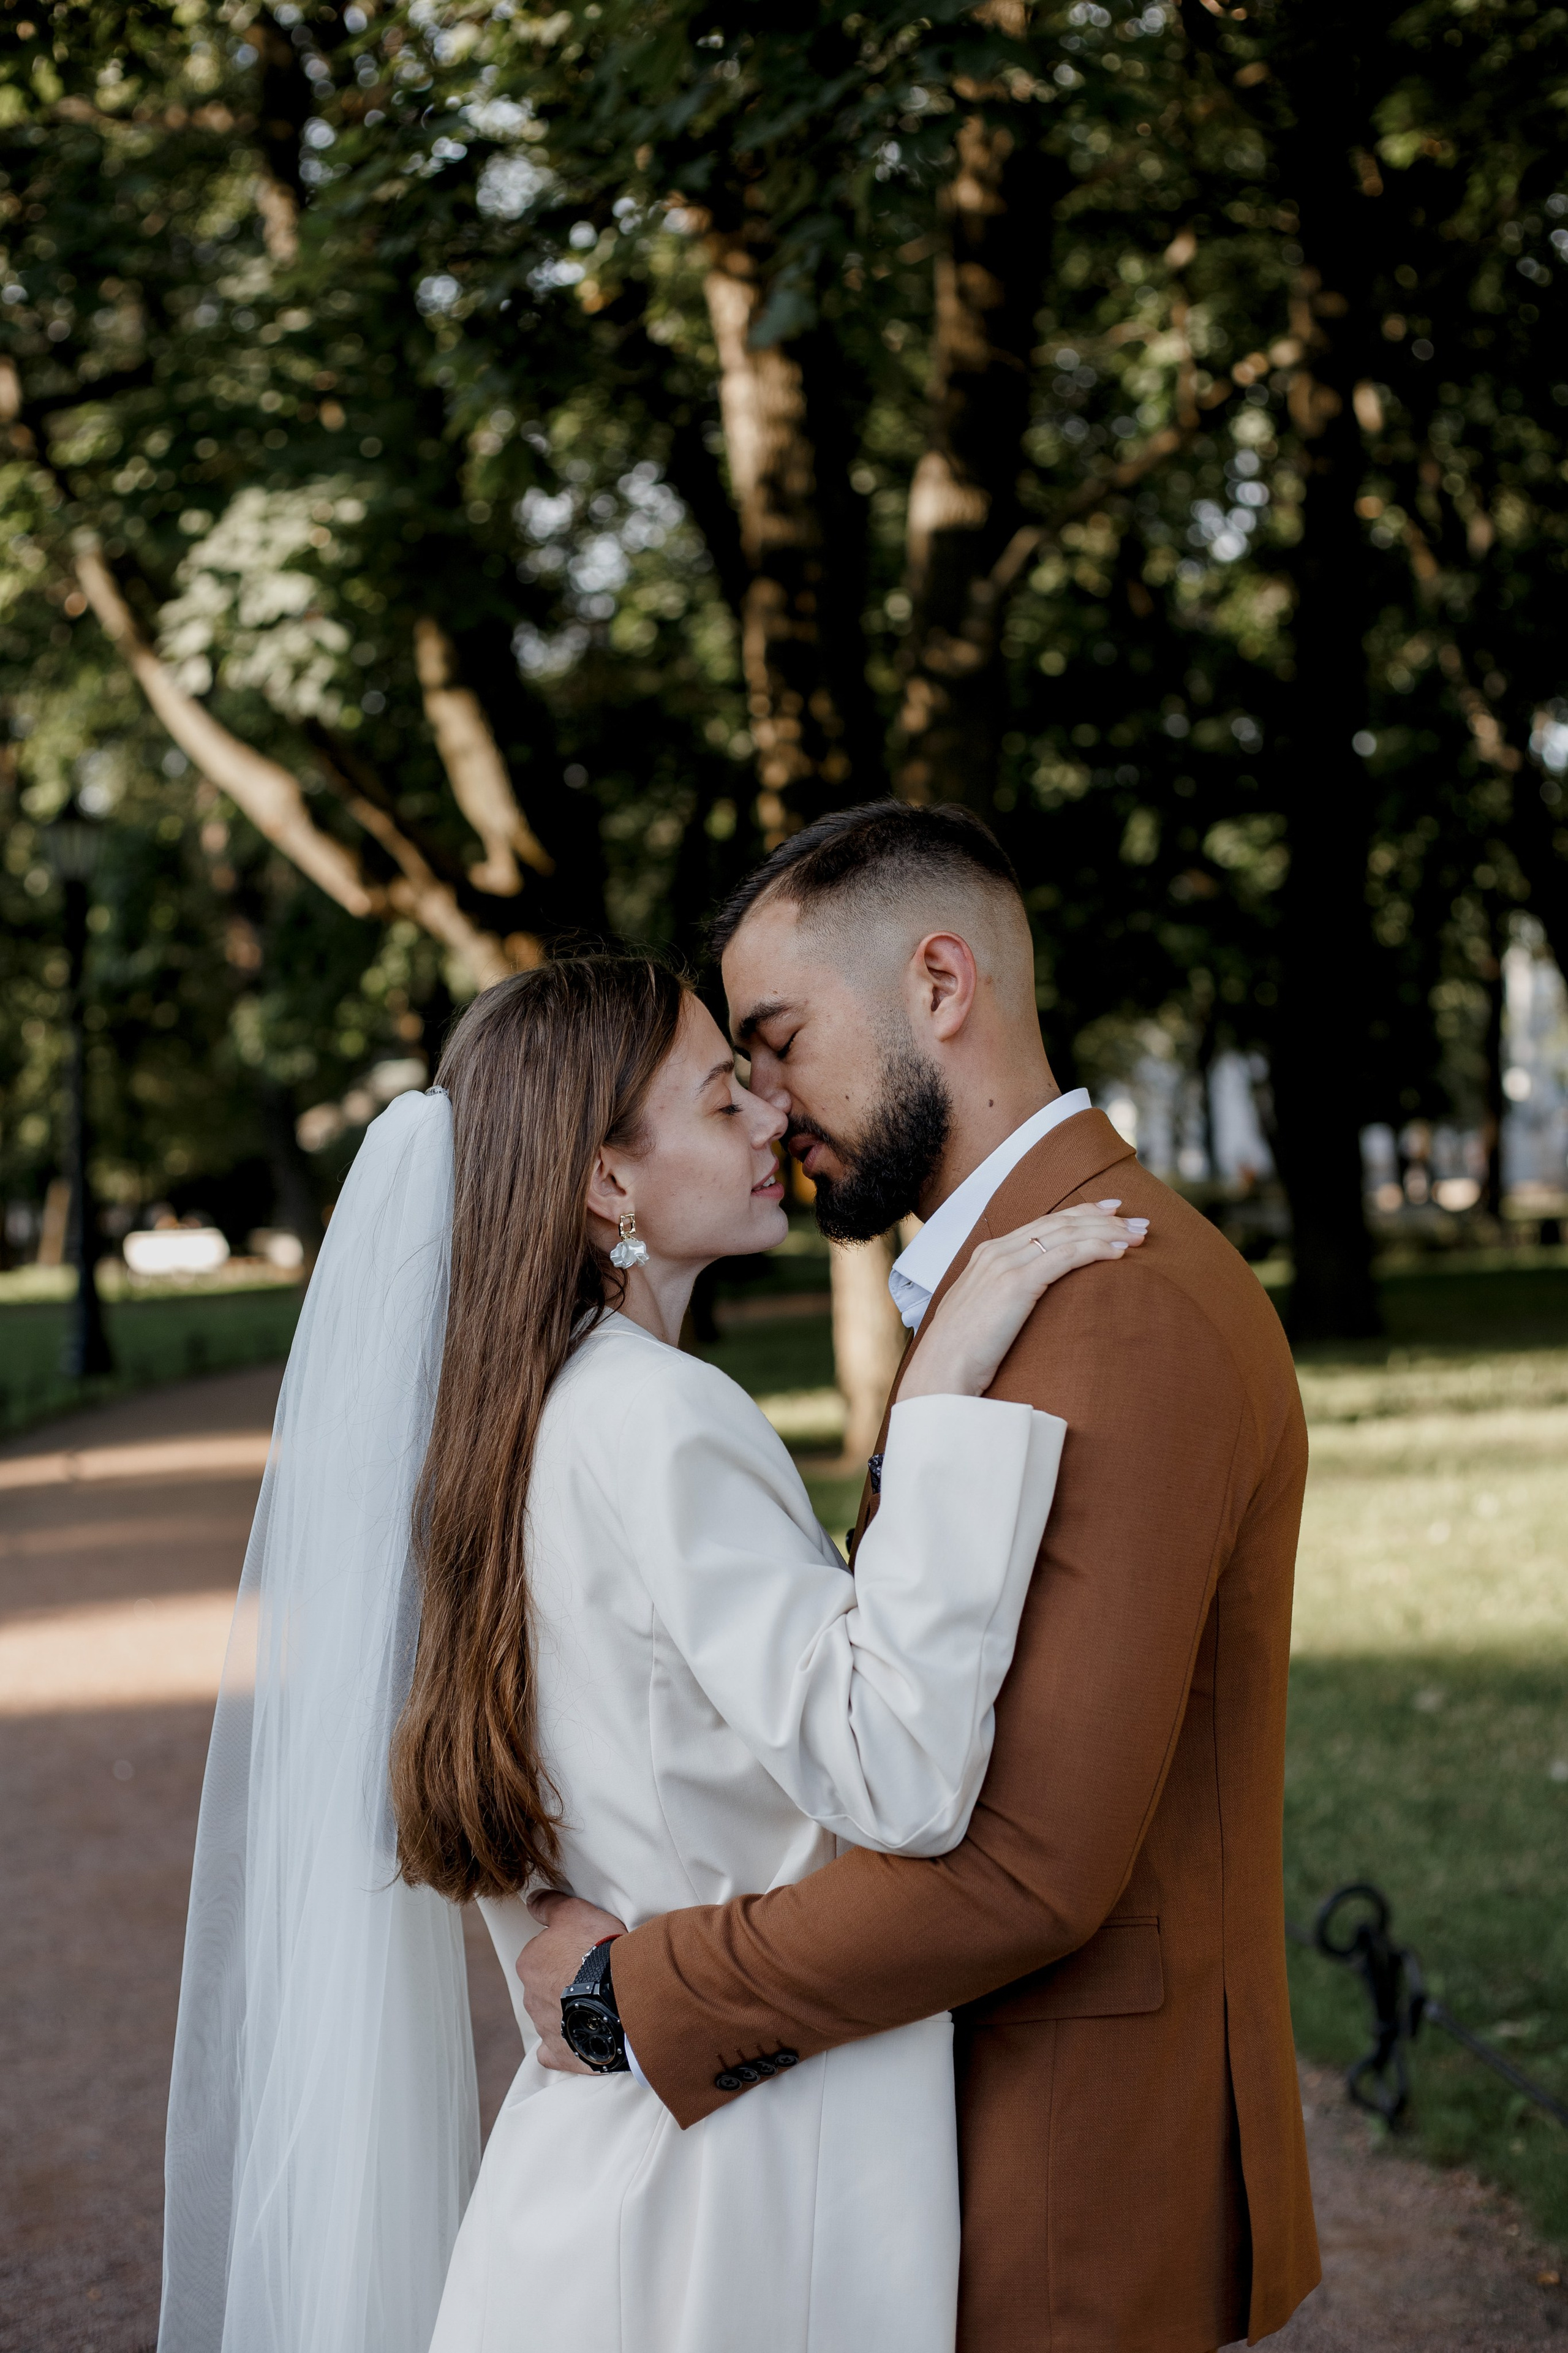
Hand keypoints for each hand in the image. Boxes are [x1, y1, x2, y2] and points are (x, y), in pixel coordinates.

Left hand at [518, 1889, 629, 2073]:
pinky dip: (566, 2045)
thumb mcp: (575, 1912)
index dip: (565, 1949)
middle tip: (593, 1975)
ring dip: (569, 2010)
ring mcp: (545, 2028)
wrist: (620, 1997)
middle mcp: (530, 1997)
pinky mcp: (562, 2054)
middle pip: (545, 1985)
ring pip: (552, 2016)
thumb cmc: (597, 1951)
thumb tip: (531, 1902)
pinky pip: (556, 2051)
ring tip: (599, 2003)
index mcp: (530, 1963)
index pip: (542, 1953)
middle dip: (563, 1981)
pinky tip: (581, 2038)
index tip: (585, 1949)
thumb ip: (549, 1906)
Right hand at [900, 1200, 1148, 1402]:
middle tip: (1138, 1222)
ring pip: (1066, 1235)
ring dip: (1108, 1232)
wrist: (940, 1373)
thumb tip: (1026, 1302)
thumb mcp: (982, 1315)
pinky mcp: (1016, 1284)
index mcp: (987, 1254)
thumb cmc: (961, 1355)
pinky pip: (1066, 1257)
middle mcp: (995, 1251)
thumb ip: (1002, 1298)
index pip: (1042, 1224)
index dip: (1080, 1214)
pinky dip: (1096, 1249)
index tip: (1110, 1211)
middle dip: (1103, 1219)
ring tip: (1139, 1237)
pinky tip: (1120, 1253)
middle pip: (1059, 1223)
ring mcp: (1004, 1265)